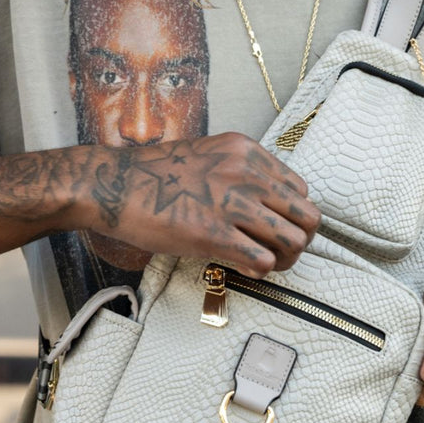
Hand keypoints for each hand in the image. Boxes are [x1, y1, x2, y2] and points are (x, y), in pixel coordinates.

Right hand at [80, 132, 320, 276]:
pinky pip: (264, 260)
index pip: (300, 189)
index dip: (292, 214)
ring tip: (265, 263)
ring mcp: (231, 203)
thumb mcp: (209, 155)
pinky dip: (261, 270)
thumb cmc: (156, 175)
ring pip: (294, 240)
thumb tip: (267, 202)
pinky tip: (244, 268)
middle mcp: (246, 173)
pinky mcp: (213, 234)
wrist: (114, 185)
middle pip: (308, 216)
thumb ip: (241, 171)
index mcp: (246, 152)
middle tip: (279, 251)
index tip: (274, 227)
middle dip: (299, 239)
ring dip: (285, 259)